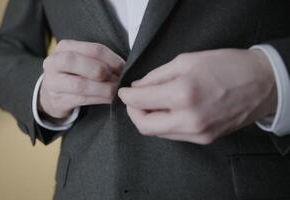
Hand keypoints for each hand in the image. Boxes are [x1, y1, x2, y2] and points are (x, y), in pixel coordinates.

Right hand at [39, 40, 124, 118]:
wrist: (52, 96)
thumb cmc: (74, 74)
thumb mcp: (81, 61)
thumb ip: (98, 60)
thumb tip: (125, 66)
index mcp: (64, 48)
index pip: (91, 49)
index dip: (111, 59)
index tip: (124, 68)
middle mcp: (54, 63)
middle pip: (75, 61)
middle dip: (100, 70)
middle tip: (116, 79)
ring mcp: (53, 83)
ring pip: (79, 84)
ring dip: (103, 89)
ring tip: (115, 91)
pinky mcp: (57, 100)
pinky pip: (81, 99)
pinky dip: (99, 99)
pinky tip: (108, 99)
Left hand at [118, 48, 276, 143]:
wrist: (262, 84)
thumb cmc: (227, 66)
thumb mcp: (187, 61)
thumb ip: (157, 76)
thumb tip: (138, 87)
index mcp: (183, 94)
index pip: (140, 101)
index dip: (127, 96)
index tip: (124, 91)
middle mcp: (189, 119)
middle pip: (145, 126)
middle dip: (133, 113)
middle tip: (134, 100)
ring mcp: (198, 133)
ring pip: (158, 133)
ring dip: (149, 119)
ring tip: (152, 103)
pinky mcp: (204, 139)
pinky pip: (174, 135)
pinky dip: (165, 123)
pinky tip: (169, 110)